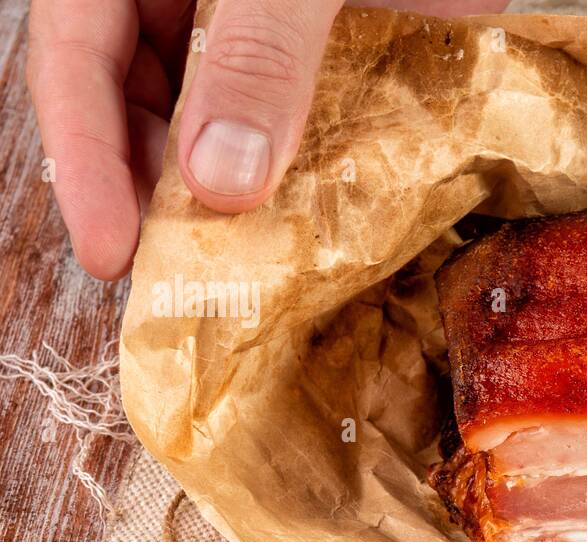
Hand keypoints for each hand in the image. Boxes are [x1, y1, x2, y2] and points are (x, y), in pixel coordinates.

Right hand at [26, 0, 507, 279]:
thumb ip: (261, 50)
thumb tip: (222, 179)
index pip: (73, 60)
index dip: (85, 162)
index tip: (110, 252)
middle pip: (137, 103)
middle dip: (157, 191)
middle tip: (187, 275)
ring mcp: (248, 27)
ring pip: (215, 122)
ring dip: (230, 191)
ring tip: (250, 259)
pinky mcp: (321, 49)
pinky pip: (296, 120)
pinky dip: (300, 172)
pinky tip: (314, 218)